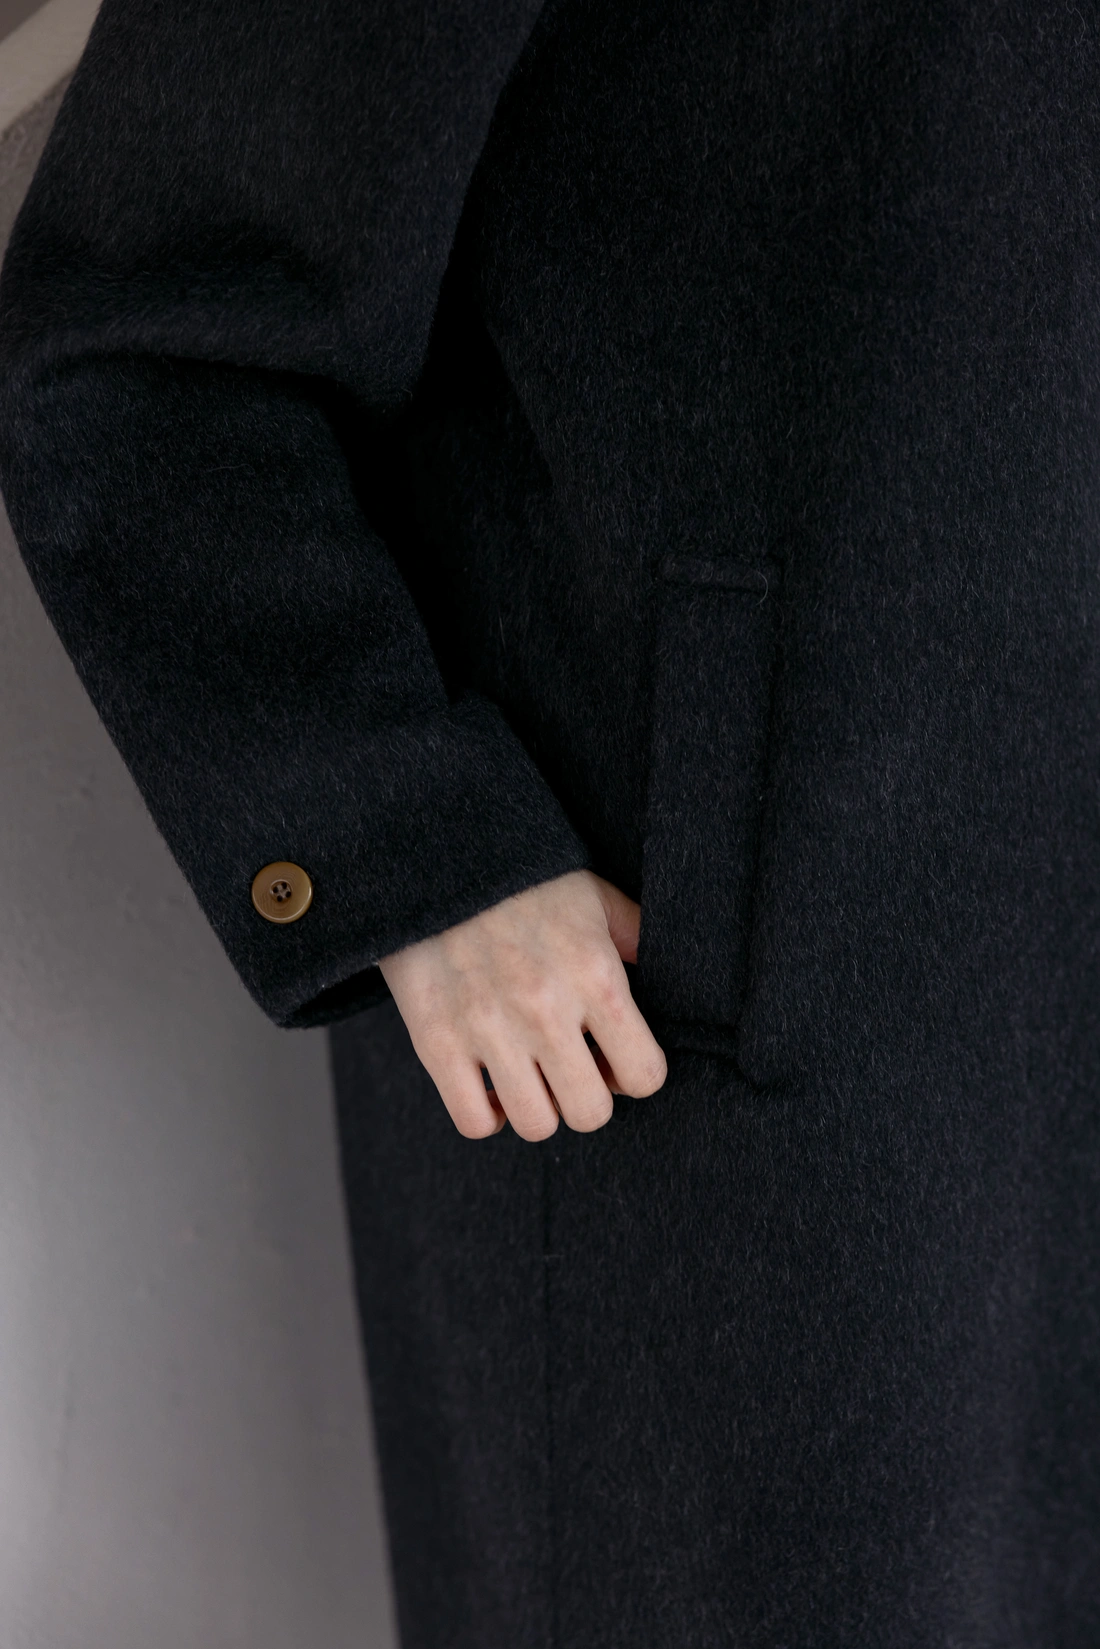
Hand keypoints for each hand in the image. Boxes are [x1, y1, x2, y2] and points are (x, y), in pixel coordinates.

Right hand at [378, 869, 666, 1139]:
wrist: (440, 860)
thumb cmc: (526, 882)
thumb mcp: (596, 898)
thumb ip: (636, 939)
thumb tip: (673, 972)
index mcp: (595, 975)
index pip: (645, 1075)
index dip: (634, 1074)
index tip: (614, 1059)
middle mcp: (545, 1008)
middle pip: (590, 1112)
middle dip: (586, 1096)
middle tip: (570, 1070)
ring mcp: (488, 1028)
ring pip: (536, 1124)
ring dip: (537, 1107)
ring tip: (531, 1076)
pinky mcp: (437, 1041)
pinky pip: (474, 1121)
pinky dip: (486, 1115)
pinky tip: (491, 1085)